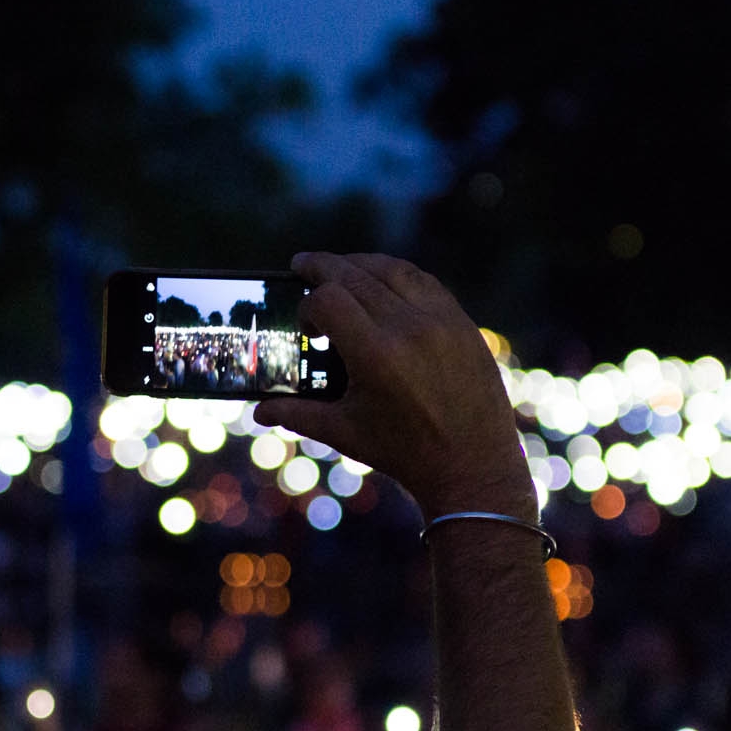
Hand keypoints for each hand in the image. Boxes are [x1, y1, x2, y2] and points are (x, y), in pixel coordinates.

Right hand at [253, 252, 534, 523]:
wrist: (472, 467)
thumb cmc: (403, 453)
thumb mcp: (344, 433)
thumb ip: (296, 414)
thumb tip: (257, 410)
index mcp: (376, 356)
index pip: (328, 298)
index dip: (308, 305)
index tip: (307, 325)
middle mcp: (409, 329)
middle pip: (355, 274)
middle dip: (322, 267)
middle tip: (301, 264)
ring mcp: (441, 322)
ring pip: (391, 269)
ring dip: (359, 263)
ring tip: (338, 267)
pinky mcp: (462, 323)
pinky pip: (424, 282)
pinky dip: (396, 274)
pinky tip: (380, 279)